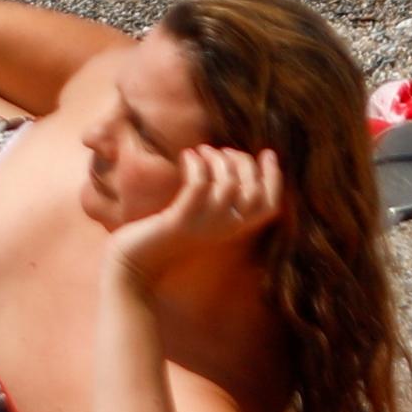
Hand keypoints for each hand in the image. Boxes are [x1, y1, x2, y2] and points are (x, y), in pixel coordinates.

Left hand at [104, 144, 281, 290]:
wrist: (137, 261)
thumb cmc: (167, 234)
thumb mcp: (200, 217)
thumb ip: (220, 201)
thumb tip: (233, 164)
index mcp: (235, 231)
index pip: (270, 207)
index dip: (274, 179)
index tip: (267, 154)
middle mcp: (225, 231)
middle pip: (253, 192)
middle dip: (244, 163)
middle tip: (224, 151)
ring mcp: (204, 227)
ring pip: (227, 186)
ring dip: (218, 160)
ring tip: (203, 150)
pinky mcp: (180, 222)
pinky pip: (198, 187)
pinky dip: (196, 164)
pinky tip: (187, 156)